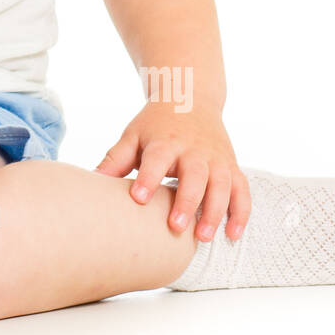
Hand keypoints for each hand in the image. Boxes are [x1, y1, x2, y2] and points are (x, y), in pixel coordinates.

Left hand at [95, 102, 250, 241]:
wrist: (190, 97)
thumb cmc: (156, 124)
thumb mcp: (134, 135)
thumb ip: (116, 158)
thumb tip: (92, 180)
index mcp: (165, 142)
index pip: (156, 160)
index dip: (148, 178)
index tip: (139, 198)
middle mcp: (194, 150)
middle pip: (194, 176)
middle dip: (186, 202)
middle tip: (176, 227)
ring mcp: (216, 159)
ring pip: (222, 186)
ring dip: (215, 212)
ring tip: (203, 237)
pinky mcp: (231, 166)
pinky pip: (242, 191)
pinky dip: (240, 213)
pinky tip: (232, 235)